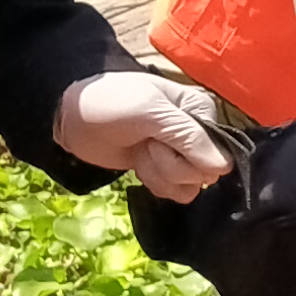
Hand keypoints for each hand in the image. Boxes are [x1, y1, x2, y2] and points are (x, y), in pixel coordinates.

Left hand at [53, 68, 232, 200]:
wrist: (72, 117)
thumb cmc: (110, 104)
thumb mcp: (149, 113)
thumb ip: (188, 138)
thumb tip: (223, 168)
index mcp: (201, 109)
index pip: (218, 152)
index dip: (187, 154)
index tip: (158, 138)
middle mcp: (198, 132)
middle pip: (204, 173)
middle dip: (169, 165)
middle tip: (146, 143)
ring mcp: (181, 153)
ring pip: (190, 186)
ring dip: (159, 174)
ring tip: (140, 152)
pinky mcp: (165, 169)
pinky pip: (176, 192)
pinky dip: (155, 183)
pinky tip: (139, 165)